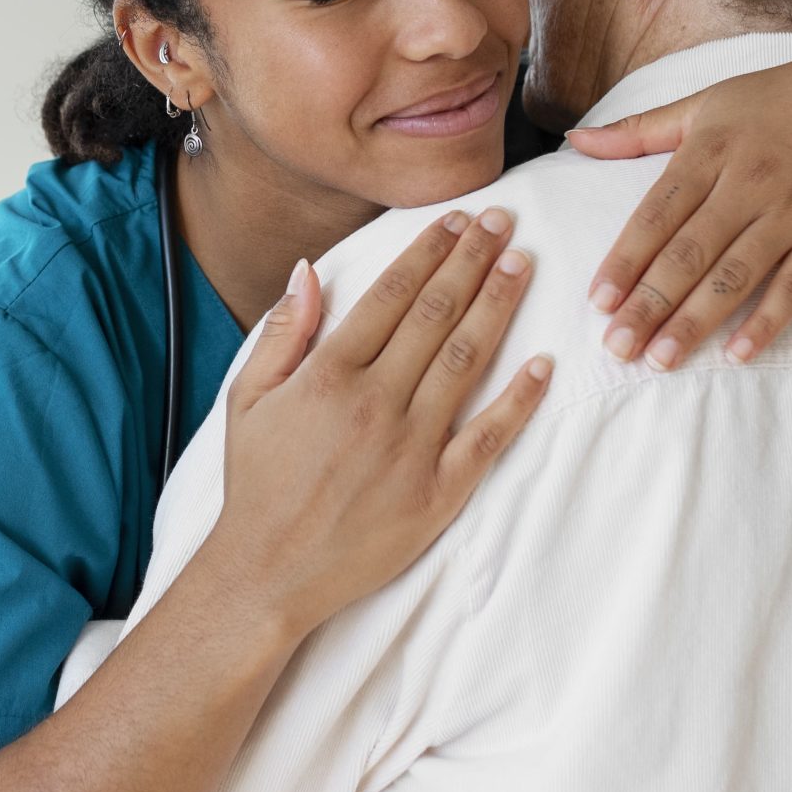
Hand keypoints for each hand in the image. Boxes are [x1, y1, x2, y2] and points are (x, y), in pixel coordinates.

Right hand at [201, 208, 554, 639]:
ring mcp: (410, 449)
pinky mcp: (437, 494)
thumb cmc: (257, 485)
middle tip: (502, 222)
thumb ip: (283, 332)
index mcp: (328, 376)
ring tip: (522, 265)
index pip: (391, 295)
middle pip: (435, 315)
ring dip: (497, 308)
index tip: (455, 220)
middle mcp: (374, 403)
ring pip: (465, 361)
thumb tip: (310, 269)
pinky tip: (543, 365)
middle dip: (472, 261)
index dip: (428, 251)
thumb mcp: (247, 399)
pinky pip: (487, 438)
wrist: (268, 571)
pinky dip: (518, 400)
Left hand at [567, 38, 791, 368]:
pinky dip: (768, 321)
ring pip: (735, 274)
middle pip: (688, 252)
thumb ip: (640, 131)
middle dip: (648, 304)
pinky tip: (738, 354)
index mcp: (710, 150)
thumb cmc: (782, 98)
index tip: (597, 302)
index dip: (625, 259)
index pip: (656, 214)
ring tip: (660, 360)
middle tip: (616, 348)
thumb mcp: (707, 102)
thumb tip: (575, 141)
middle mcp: (749, 181)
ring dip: (695, 321)